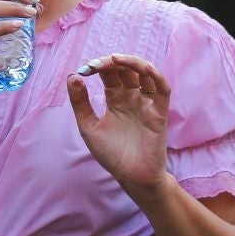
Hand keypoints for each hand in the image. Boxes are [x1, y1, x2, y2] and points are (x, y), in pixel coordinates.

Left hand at [68, 53, 171, 201]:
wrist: (131, 176)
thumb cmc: (111, 153)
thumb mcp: (89, 126)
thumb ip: (80, 102)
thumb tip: (72, 75)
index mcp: (115, 99)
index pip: (109, 74)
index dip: (97, 67)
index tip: (83, 70)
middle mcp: (132, 97)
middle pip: (126, 69)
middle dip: (111, 62)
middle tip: (95, 65)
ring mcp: (146, 103)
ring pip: (145, 73)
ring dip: (133, 62)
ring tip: (115, 59)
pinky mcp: (159, 112)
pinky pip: (162, 90)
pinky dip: (156, 76)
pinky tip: (144, 69)